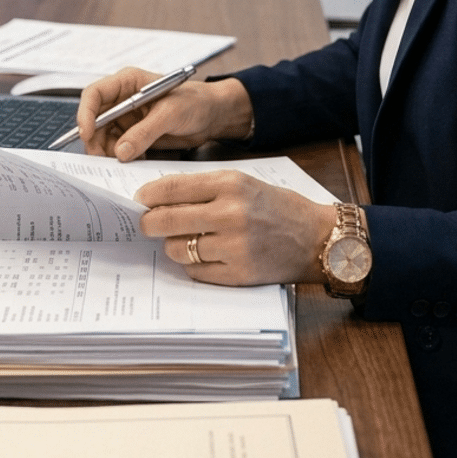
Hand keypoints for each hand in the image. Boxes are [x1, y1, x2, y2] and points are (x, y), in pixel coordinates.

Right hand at [76, 68, 253, 160]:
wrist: (214, 115)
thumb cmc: (196, 102)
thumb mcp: (170, 114)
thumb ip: (144, 132)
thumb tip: (121, 152)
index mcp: (128, 82)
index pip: (94, 94)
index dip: (86, 113)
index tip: (86, 134)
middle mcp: (123, 99)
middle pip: (95, 119)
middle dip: (95, 139)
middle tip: (102, 159)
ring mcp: (128, 118)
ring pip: (104, 137)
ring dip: (108, 151)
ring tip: (122, 162)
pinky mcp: (135, 135)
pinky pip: (119, 147)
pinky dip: (122, 157)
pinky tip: (134, 161)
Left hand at [135, 169, 336, 285]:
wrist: (316, 238)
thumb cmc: (277, 208)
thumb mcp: (244, 183)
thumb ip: (204, 189)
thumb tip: (158, 198)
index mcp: (231, 184)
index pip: (172, 188)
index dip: (148, 195)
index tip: (140, 200)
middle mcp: (230, 213)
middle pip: (166, 220)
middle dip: (149, 223)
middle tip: (147, 224)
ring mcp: (234, 246)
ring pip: (176, 249)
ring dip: (172, 246)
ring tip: (184, 241)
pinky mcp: (237, 274)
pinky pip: (194, 271)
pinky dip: (193, 264)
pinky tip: (205, 256)